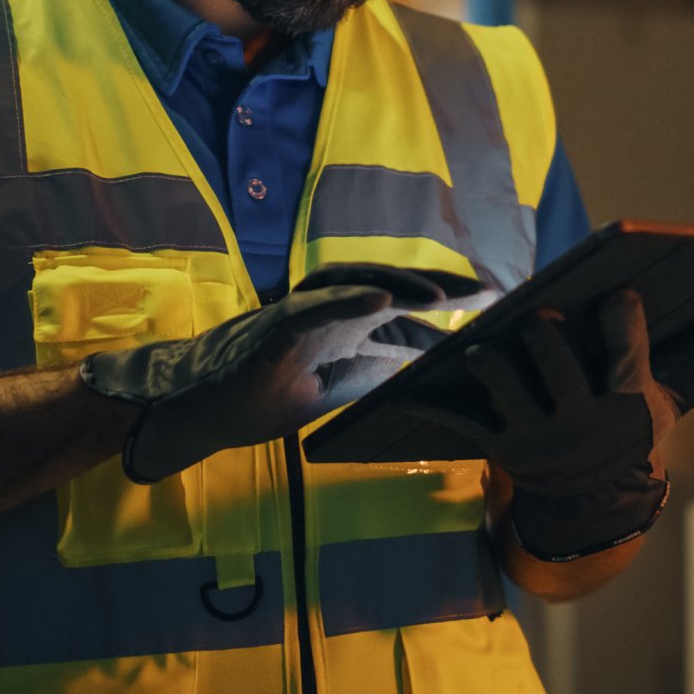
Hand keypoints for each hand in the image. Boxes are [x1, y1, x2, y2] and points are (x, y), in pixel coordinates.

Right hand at [79, 263, 495, 483]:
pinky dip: (347, 298)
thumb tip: (427, 366)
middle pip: (387, 283)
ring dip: (399, 284)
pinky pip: (313, 306)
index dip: (445, 302)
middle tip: (487, 290)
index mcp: (342, 325)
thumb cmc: (261, 397)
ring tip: (444, 295)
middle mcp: (324, 309)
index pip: (401, 304)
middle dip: (437, 284)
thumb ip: (377, 373)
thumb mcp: (336, 390)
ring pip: (353, 283)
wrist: (200, 410)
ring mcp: (298, 313)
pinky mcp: (272, 328)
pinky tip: (383, 298)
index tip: (493, 303)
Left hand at [395, 290, 693, 555]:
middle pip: (557, 365)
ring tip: (486, 343)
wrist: (595, 505)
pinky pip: (460, 419)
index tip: (621, 290)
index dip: (625, 320)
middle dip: (545, 335)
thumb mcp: (672, 400)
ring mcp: (538, 439)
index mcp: (628, 406)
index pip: (628, 355)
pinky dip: (431, 402)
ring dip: (491, 363)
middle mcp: (582, 425)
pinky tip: (409, 388)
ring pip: (505, 388)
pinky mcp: (500, 449)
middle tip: (539, 313)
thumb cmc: (634, 431)